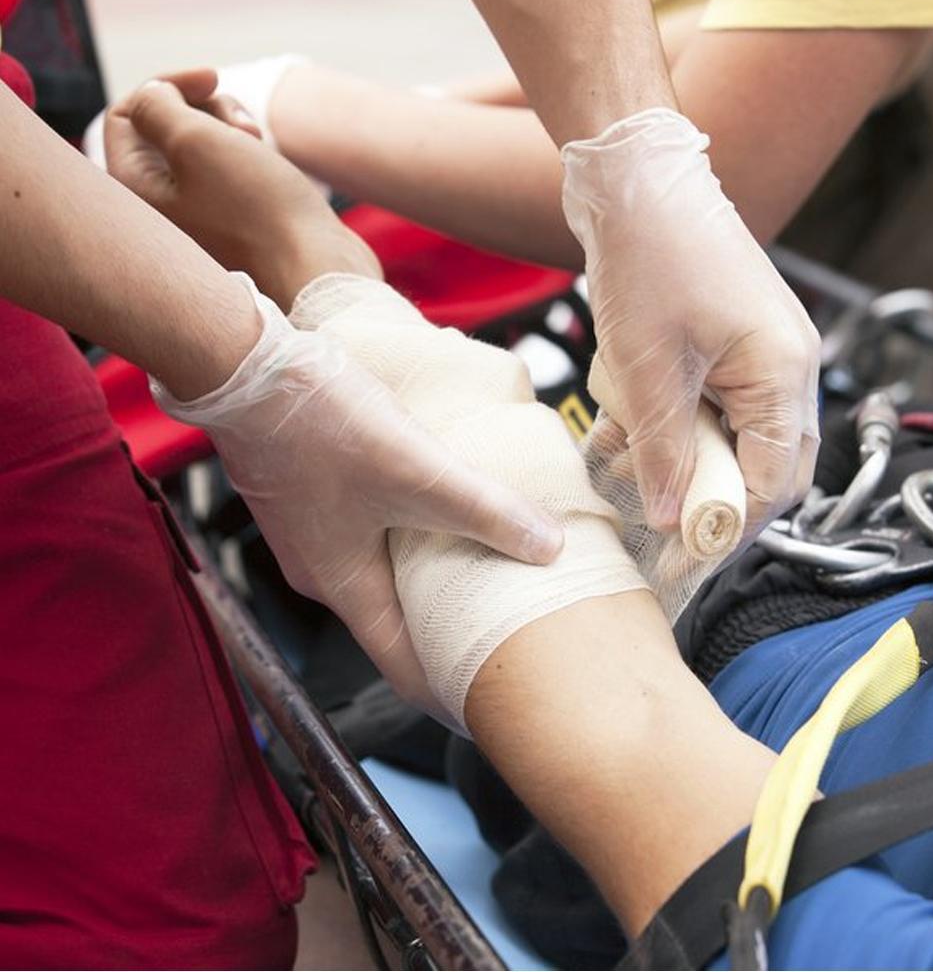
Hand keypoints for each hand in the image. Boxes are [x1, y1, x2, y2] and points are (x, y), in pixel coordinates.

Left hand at [104, 71, 376, 308]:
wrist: (315, 264)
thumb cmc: (257, 208)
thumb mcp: (195, 140)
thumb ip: (158, 105)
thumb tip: (155, 97)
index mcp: (136, 190)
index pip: (126, 115)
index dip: (167, 86)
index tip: (212, 79)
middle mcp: (160, 206)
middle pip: (165, 127)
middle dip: (205, 109)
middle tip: (242, 124)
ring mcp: (198, 215)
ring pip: (202, 145)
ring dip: (231, 128)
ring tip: (260, 143)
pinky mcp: (234, 221)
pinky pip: (229, 169)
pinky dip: (248, 154)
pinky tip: (272, 163)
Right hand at [154, 277, 563, 719]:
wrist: (245, 367)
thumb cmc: (319, 425)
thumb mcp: (417, 471)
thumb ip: (485, 510)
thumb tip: (549, 547)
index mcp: (344, 585)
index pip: (404, 665)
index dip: (449, 688)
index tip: (491, 702)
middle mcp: (323, 569)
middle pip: (396, 621)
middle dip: (446, 631)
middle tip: (503, 632)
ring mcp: (314, 532)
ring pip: (383, 573)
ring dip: (429, 578)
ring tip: (482, 573)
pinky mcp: (314, 494)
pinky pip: (370, 534)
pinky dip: (407, 538)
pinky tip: (437, 513)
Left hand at [562, 108, 819, 536]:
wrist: (638, 182)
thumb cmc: (652, 257)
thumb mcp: (648, 370)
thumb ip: (664, 451)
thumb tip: (673, 517)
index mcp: (784, 375)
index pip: (771, 483)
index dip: (726, 529)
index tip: (682, 560)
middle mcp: (785, 368)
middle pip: (763, 467)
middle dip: (710, 502)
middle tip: (660, 531)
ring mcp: (760, 355)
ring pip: (733, 439)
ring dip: (685, 463)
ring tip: (631, 473)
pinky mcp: (729, 345)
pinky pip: (712, 406)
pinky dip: (674, 428)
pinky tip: (625, 433)